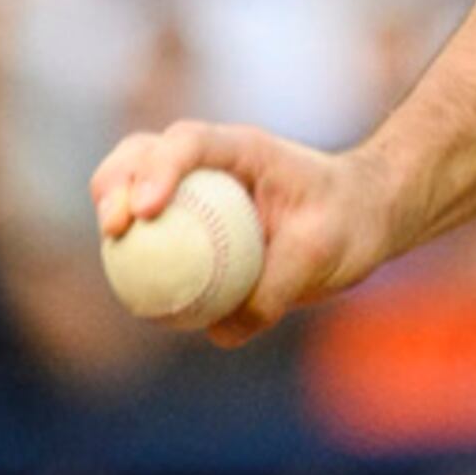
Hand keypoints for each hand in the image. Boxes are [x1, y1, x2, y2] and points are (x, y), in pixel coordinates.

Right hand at [90, 121, 399, 348]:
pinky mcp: (191, 223)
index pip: (190, 143)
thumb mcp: (323, 254)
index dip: (160, 169)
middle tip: (115, 228)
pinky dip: (132, 255)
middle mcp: (212, 163)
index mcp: (245, 150)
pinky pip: (151, 237)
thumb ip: (274, 288)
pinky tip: (135, 291)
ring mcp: (196, 190)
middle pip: (143, 153)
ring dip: (111, 210)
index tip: (147, 210)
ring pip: (134, 186)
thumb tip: (219, 331)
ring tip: (114, 246)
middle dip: (115, 182)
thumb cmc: (350, 221)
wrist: (364, 217)